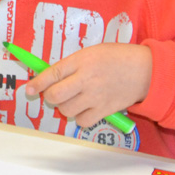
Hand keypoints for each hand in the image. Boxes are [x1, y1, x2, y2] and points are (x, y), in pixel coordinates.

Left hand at [25, 44, 151, 128]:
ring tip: (72, 100)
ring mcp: (96, 96)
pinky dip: (79, 118)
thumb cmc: (116, 57)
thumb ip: (72, 65)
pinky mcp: (105, 110)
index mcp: (81, 61)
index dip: (37, 83)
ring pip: (66, 110)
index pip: (52, 73)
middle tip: (55, 94)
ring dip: (64, 108)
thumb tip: (51, 77)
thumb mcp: (91, 53)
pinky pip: (82, 121)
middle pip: (55, 96)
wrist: (145, 70)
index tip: (29, 90)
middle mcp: (86, 79)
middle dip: (50, 97)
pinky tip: (84, 109)